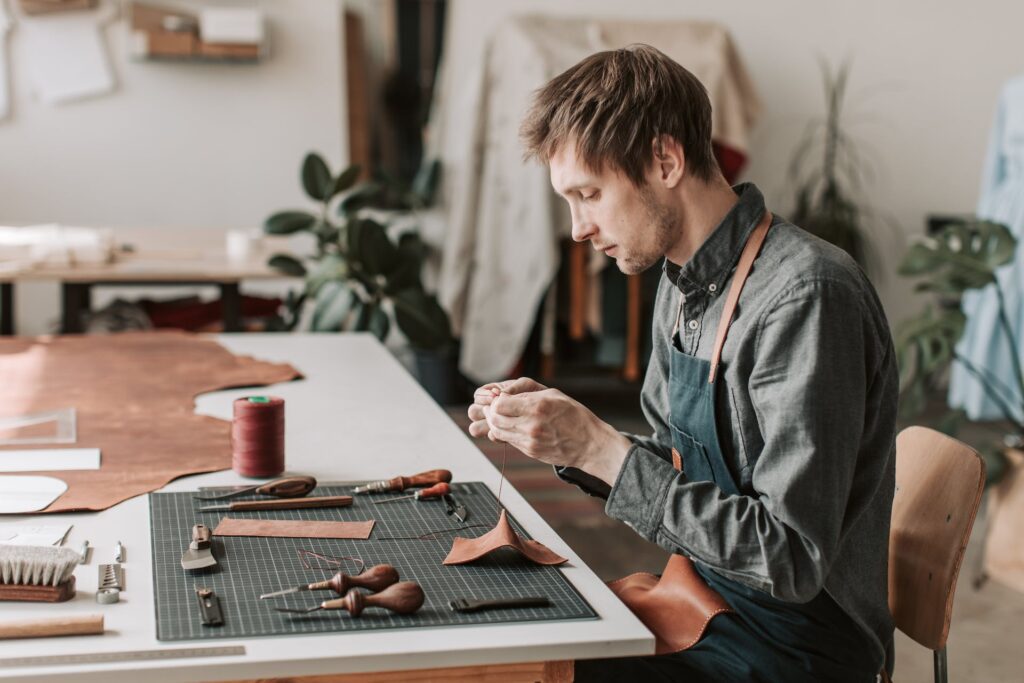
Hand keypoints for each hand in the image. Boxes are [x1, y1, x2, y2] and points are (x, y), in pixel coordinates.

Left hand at [467, 377, 630, 485]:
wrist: (589, 444)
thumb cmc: (574, 415)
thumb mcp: (553, 394)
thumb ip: (526, 393)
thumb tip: (503, 394)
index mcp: (537, 406)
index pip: (500, 403)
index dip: (496, 400)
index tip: (500, 397)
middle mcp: (531, 425)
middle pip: (495, 418)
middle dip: (491, 412)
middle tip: (495, 407)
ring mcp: (530, 441)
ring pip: (498, 431)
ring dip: (495, 423)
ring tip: (500, 417)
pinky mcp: (529, 451)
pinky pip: (508, 440)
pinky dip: (505, 433)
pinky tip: (511, 426)